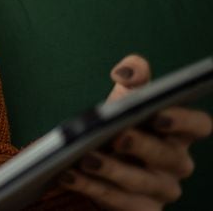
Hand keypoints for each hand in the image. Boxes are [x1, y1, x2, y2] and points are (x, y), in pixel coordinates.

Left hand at [59, 54, 212, 208]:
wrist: (95, 163)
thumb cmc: (116, 125)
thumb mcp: (122, 100)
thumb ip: (131, 79)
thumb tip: (126, 72)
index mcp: (177, 133)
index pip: (199, 125)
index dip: (184, 120)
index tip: (159, 113)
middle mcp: (176, 163)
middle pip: (167, 155)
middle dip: (141, 145)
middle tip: (115, 136)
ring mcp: (161, 190)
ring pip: (140, 181)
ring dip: (111, 169)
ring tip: (84, 157)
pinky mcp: (141, 209)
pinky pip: (119, 202)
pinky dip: (91, 188)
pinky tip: (68, 175)